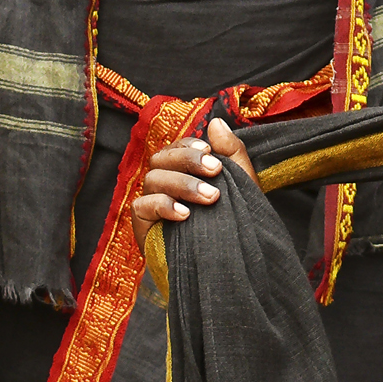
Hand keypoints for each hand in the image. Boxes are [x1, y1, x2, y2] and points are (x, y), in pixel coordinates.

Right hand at [132, 118, 257, 245]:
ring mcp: (152, 202)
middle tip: (215, 172)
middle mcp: (165, 182)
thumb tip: (215, 122)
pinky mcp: (143, 224)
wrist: (230, 259)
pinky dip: (163, 206)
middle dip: (188, 161)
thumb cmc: (235, 218)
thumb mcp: (241, 183)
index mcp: (185, 170)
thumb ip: (231, 152)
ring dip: (183, 184)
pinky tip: (185, 214)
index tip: (210, 151)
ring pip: (153, 179)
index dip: (189, 146)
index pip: (177, 147)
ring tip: (211, 198)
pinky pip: (141, 206)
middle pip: (161, 158)